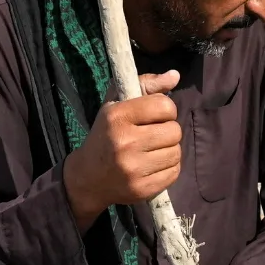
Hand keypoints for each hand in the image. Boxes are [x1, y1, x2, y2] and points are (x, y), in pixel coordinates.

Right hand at [63, 70, 181, 230]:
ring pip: (176, 152)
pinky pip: (174, 172)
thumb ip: (147, 85)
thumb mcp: (116, 103)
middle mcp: (125, 142)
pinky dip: (168, 168)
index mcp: (118, 116)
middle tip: (153, 135)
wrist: (87, 177)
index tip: (154, 116)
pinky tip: (153, 165)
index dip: (165, 110)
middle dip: (168, 131)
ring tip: (152, 150)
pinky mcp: (142, 189)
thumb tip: (175, 75)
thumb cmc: (106, 134)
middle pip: (174, 131)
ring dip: (169, 150)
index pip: (165, 106)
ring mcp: (133, 168)